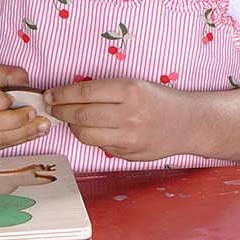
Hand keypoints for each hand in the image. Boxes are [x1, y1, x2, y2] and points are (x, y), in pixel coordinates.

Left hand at [43, 77, 192, 160]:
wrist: (190, 123)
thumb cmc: (158, 100)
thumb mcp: (134, 85)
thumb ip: (104, 90)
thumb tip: (67, 95)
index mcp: (129, 91)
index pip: (83, 92)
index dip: (61, 94)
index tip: (49, 95)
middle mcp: (129, 115)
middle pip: (80, 115)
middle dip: (60, 111)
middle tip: (52, 107)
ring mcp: (130, 138)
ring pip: (85, 134)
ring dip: (71, 126)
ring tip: (69, 119)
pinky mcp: (130, 154)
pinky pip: (100, 146)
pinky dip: (91, 137)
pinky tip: (92, 130)